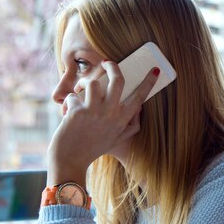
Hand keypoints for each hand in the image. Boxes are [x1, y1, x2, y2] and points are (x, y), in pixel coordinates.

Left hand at [46, 62, 159, 185]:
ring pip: (93, 84)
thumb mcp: (116, 138)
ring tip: (81, 97)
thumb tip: (139, 107)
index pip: (139, 97)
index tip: (154, 70)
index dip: (148, 82)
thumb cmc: (93, 148)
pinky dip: (69, 102)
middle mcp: (111, 115)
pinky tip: (68, 113)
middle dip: (113, 66)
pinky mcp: (77, 112)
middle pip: (118, 80)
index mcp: (122, 120)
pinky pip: (73, 95)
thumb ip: (130, 125)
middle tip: (107, 62)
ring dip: (85, 87)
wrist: (69, 161)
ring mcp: (94, 112)